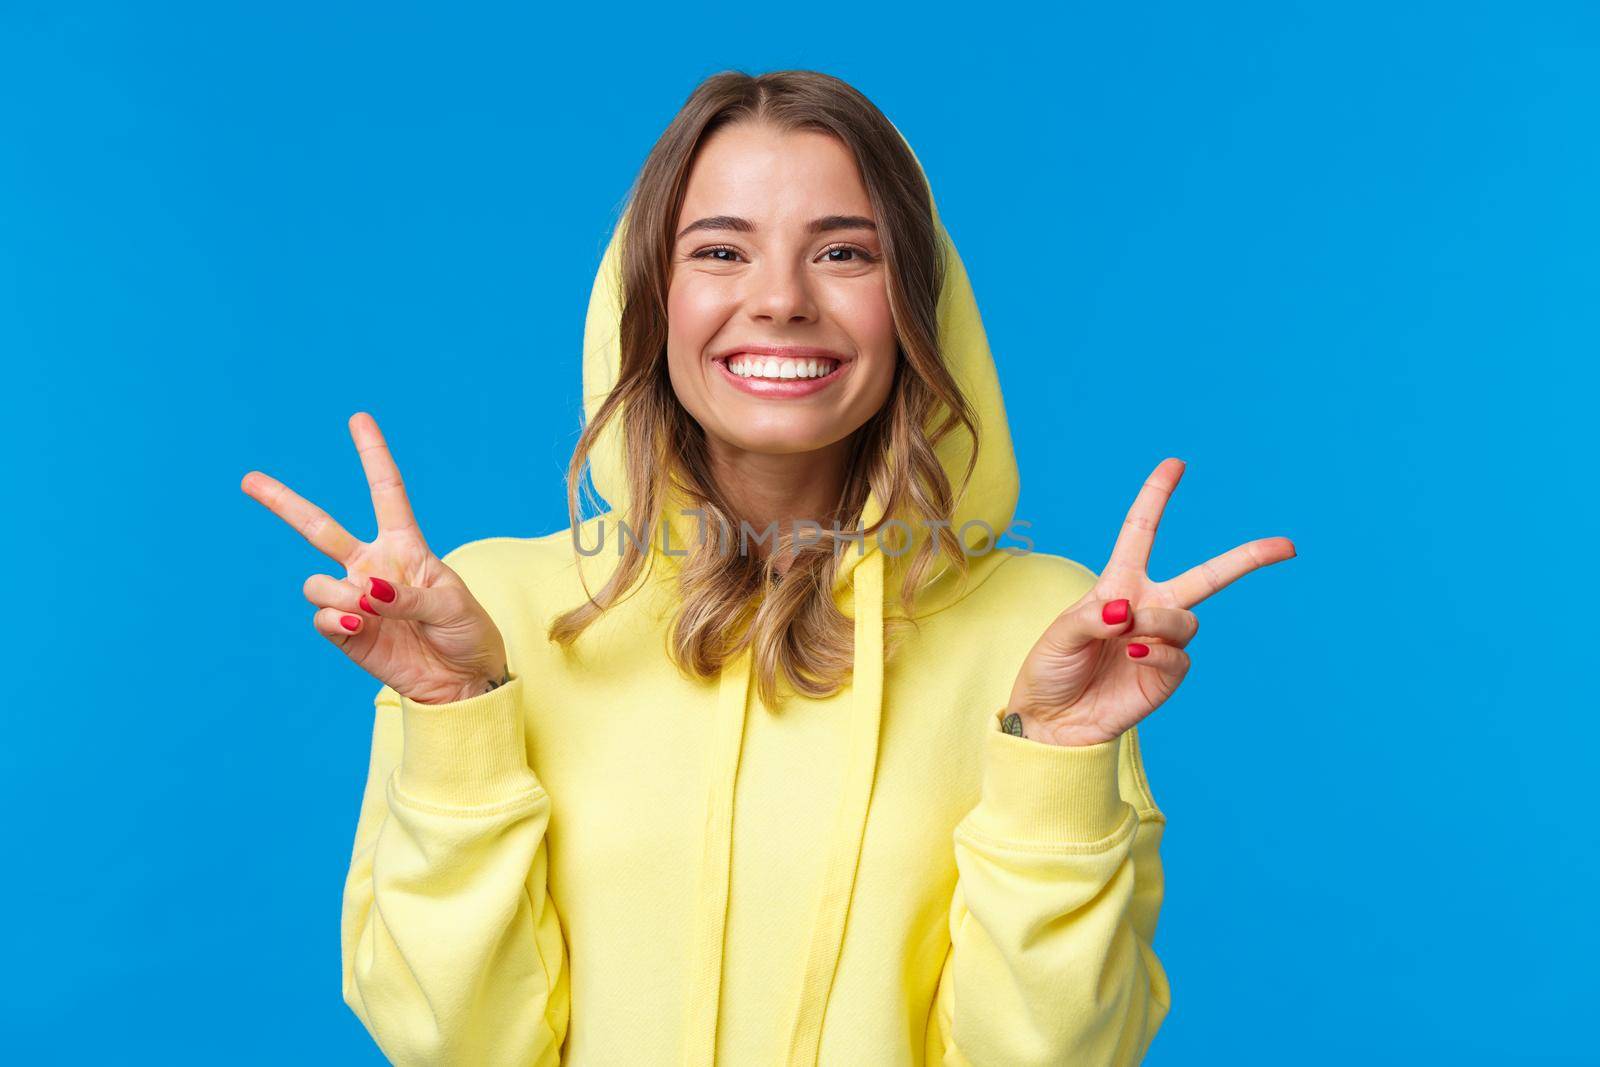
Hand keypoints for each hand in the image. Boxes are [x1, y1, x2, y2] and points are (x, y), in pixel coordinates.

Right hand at [241, 412, 509, 705]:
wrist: (462, 681)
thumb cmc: (466, 633)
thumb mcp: (451, 606)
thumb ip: (407, 595)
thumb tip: (364, 591)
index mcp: (405, 547)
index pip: (386, 492)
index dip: (373, 455)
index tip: (359, 418)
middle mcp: (372, 566)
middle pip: (319, 527)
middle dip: (282, 503)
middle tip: (248, 479)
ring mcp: (355, 599)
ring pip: (316, 583)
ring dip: (340, 595)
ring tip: (368, 613)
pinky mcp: (345, 632)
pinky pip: (321, 617)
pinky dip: (336, 619)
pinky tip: (358, 627)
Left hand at [1005, 458, 1295, 745]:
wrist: (1052, 721)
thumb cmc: (1050, 669)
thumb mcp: (1060, 634)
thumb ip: (1092, 617)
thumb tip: (1128, 612)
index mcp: (1118, 585)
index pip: (1141, 533)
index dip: (1156, 497)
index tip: (1176, 463)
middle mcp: (1148, 608)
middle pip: (1208, 576)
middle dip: (1249, 558)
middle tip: (1288, 545)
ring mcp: (1161, 642)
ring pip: (1186, 619)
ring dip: (1160, 623)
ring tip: (1128, 638)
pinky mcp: (1167, 675)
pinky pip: (1179, 656)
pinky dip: (1157, 653)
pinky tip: (1133, 657)